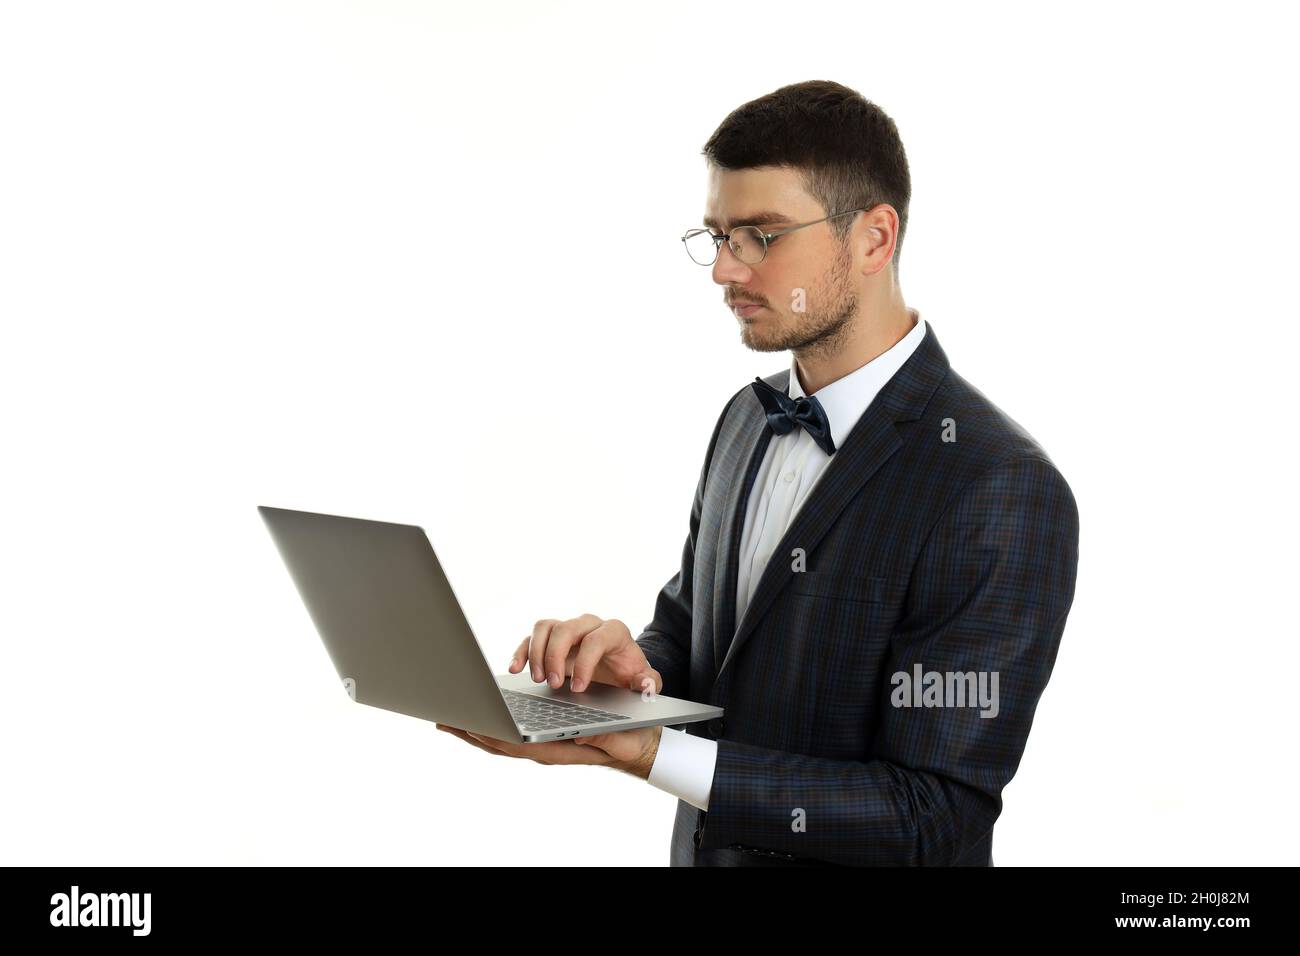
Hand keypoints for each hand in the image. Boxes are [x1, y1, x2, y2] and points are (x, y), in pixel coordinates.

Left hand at [435, 723, 661, 779]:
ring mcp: (544, 740)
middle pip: (500, 741)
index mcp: (560, 748)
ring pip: (503, 737)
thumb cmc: (633, 739)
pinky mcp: (547, 733)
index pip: (517, 744)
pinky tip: (481, 715)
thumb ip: (604, 737)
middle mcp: (547, 745)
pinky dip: (492, 725)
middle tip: (443, 719)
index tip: (467, 724)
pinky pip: (512, 732)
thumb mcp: (624, 737)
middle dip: (472, 731)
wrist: (641, 746)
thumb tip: (579, 734)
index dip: (491, 734)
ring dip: (477, 728)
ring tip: (451, 718)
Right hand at [508, 615, 662, 695]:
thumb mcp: (645, 684)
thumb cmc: (632, 678)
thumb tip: (645, 685)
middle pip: (566, 628)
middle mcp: (590, 625)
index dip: (585, 663)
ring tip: (536, 679)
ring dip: (537, 652)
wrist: (620, 676)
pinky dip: (522, 651)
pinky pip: (531, 637)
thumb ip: (649, 685)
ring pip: (546, 627)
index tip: (578, 688)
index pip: (596, 640)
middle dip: (555, 656)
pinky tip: (515, 669)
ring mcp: (569, 629)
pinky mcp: (552, 639)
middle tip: (551, 684)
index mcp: (614, 632)